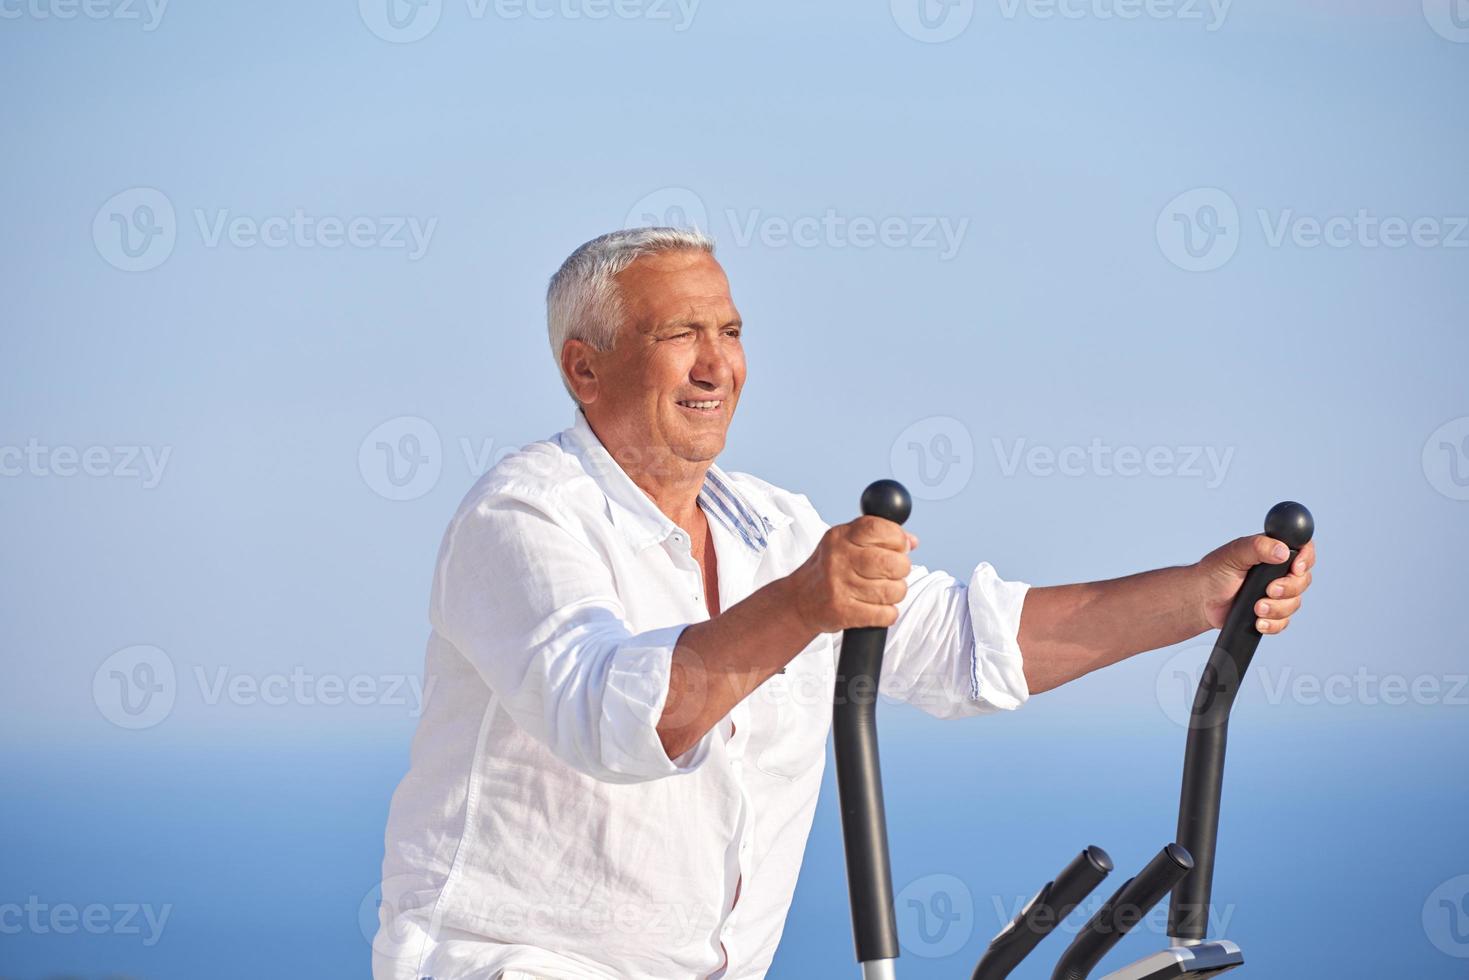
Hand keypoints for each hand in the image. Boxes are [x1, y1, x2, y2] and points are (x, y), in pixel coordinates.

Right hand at [789, 517, 916, 633]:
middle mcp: (838, 559)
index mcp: (841, 537)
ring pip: (892, 591)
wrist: (799, 601)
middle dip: (902, 569)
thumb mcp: (845, 543)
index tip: (900, 546)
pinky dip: (888, 613)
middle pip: (891, 562)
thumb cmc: (828, 570)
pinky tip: (877, 608)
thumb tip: (911, 541)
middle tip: (894, 573)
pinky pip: (885, 614)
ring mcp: (839, 586)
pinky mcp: (843, 611)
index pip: (878, 528)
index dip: (897, 538)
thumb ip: (876, 537)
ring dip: (895, 593)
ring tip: (884, 591)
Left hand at [1196, 534, 1316, 634]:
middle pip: (1303, 580)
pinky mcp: (1272, 613)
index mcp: (1273, 551)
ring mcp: (1277, 594)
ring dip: (1277, 608)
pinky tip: (1258, 622)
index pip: (1303, 549)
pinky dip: (1273, 624)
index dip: (1306, 559)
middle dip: (1288, 588)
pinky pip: (1284, 622)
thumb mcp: (1233, 554)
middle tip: (1268, 590)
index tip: (1296, 568)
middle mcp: (1279, 572)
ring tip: (1256, 607)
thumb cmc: (1215, 572)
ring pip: (1295, 603)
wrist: (1201, 599)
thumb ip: (1257, 547)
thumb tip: (1282, 551)